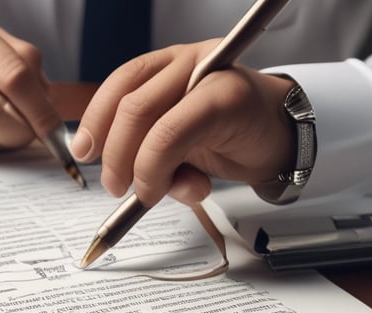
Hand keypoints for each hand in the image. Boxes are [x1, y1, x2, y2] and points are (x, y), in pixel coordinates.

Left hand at [72, 39, 296, 205]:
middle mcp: (188, 62)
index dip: (95, 119)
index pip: (121, 83)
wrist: (287, 141)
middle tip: (117, 188)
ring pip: (148, 120)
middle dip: (115, 155)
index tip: (85, 152)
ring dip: (141, 168)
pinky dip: (163, 169)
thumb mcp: (180, 142)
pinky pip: (174, 133)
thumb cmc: (231, 138)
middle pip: (130, 105)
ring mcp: (209, 74)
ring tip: (154, 192)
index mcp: (170, 65)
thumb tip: (113, 172)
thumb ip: (147, 145)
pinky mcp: (228, 98)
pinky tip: (188, 187)